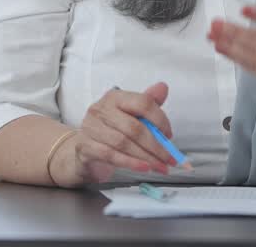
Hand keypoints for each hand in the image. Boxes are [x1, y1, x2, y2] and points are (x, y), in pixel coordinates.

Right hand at [50, 82, 177, 186]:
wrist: (85, 148)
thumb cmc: (111, 130)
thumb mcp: (130, 114)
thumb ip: (148, 102)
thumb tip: (163, 87)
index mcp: (115, 97)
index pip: (142, 103)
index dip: (160, 120)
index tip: (169, 135)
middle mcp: (100, 109)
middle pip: (134, 127)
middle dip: (156, 146)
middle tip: (169, 158)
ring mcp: (91, 128)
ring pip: (124, 143)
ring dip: (146, 157)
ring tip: (161, 166)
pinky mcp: (85, 146)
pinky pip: (111, 155)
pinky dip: (130, 163)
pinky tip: (143, 168)